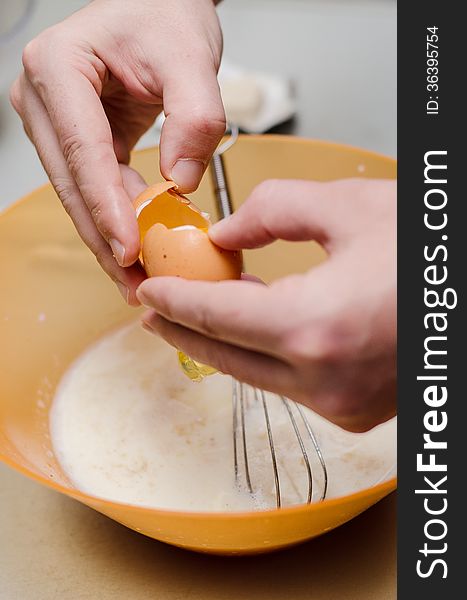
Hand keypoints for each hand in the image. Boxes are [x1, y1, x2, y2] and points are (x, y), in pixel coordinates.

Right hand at [10, 0, 224, 303]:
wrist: (160, 8)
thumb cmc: (165, 16)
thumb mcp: (190, 57)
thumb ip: (195, 117)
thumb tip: (180, 182)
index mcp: (58, 68)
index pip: (82, 150)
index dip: (105, 206)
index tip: (128, 249)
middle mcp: (44, 98)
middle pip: (72, 184)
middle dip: (105, 238)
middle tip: (134, 284)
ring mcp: (55, 122)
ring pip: (79, 194)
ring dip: (109, 237)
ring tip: (137, 278)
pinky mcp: (76, 139)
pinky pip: (95, 188)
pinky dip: (117, 219)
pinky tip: (138, 247)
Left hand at [137, 178, 396, 431]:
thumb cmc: (429, 249)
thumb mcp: (349, 208)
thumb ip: (274, 211)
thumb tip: (228, 233)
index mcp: (315, 329)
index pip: (216, 317)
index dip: (175, 299)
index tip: (147, 289)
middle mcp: (324, 382)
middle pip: (226, 356)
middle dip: (185, 329)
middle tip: (154, 310)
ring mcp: (342, 405)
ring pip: (258, 373)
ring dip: (227, 342)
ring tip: (200, 313)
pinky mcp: (356, 412)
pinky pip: (291, 383)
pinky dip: (267, 355)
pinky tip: (257, 329)